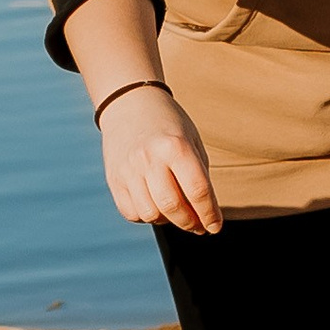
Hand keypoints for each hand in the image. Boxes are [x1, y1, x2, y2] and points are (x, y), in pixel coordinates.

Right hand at [98, 86, 221, 234]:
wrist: (129, 103)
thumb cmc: (169, 125)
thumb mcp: (191, 142)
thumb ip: (198, 177)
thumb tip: (204, 217)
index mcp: (175, 146)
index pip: (198, 191)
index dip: (210, 215)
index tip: (215, 226)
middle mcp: (150, 158)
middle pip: (173, 207)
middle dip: (191, 223)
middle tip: (198, 226)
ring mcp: (128, 169)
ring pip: (151, 214)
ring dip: (168, 221)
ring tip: (176, 213)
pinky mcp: (114, 179)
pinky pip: (131, 212)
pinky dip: (146, 217)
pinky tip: (156, 206)